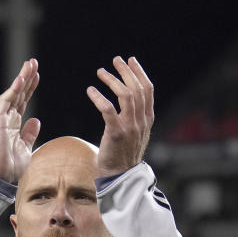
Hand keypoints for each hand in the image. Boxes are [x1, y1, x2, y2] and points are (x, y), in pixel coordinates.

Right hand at [0, 58, 41, 182]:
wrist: (0, 177)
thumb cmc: (10, 167)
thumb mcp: (26, 148)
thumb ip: (29, 133)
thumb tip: (36, 120)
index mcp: (13, 125)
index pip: (23, 102)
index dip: (30, 88)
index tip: (37, 76)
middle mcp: (7, 119)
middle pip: (18, 94)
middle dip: (26, 78)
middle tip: (33, 62)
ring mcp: (1, 119)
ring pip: (12, 94)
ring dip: (21, 79)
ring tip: (29, 65)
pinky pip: (5, 102)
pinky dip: (13, 90)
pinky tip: (21, 80)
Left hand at [86, 56, 154, 176]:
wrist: (121, 176)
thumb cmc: (124, 155)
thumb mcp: (136, 134)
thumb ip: (136, 117)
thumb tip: (130, 100)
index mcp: (147, 120)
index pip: (148, 90)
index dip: (139, 73)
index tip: (131, 61)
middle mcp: (141, 121)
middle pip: (137, 88)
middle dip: (126, 71)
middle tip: (116, 60)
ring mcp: (130, 127)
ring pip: (125, 95)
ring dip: (112, 80)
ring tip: (100, 72)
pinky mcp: (116, 133)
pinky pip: (107, 109)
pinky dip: (98, 97)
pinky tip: (90, 90)